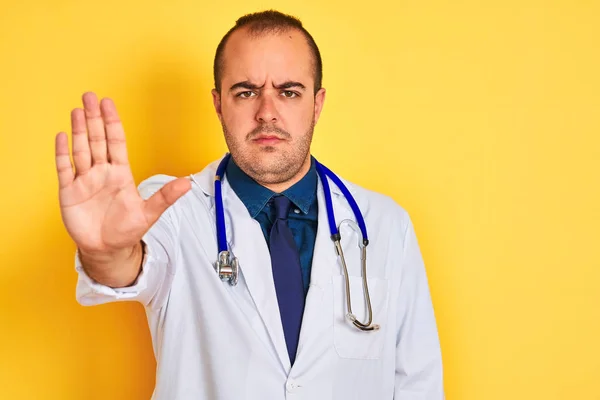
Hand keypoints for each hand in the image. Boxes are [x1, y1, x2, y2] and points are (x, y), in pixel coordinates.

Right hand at [55, 92, 190, 256]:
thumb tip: (187, 184)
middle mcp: (101, 172)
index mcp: (120, 173)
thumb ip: (165, 197)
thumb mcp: (149, 213)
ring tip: (77, 110)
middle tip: (89, 96)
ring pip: (81, 150)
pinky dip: (63, 153)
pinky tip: (62, 136)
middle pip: (97, 139)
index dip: (112, 122)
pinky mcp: (69, 192)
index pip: (116, 141)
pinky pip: (64, 169)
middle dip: (93, 118)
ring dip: (78, 130)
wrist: (107, 249)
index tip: (108, 103)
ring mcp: (84, 180)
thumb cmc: (127, 230)